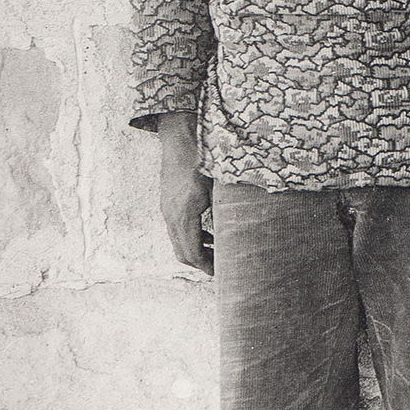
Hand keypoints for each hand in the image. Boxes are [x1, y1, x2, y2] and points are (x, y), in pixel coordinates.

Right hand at [157, 112, 212, 273]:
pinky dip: (190, 236)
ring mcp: (167, 208)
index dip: (206, 266)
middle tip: (221, 267)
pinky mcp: (167, 202)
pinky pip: (176, 228)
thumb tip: (243, 229)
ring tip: (218, 251)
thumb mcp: (219, 186)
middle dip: (200, 263)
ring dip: (196, 250)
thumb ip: (226, 210)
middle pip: (182, 252)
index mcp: (185, 213)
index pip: (192, 252)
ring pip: (177, 241)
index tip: (222, 273)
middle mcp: (171, 214)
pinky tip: (208, 233)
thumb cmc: (203, 157)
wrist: (180, 136)